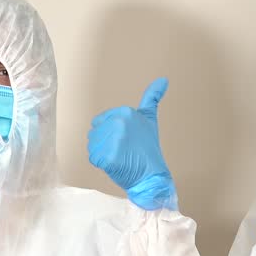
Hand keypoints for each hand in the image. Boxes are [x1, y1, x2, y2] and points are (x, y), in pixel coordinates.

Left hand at [87, 77, 176, 210]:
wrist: (152, 175)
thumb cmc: (149, 149)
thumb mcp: (150, 119)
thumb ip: (152, 97)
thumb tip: (163, 79)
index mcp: (125, 112)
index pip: (100, 121)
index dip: (109, 133)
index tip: (125, 140)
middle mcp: (118, 123)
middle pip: (95, 133)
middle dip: (105, 143)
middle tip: (123, 151)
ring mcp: (112, 141)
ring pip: (93, 145)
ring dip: (102, 153)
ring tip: (119, 157)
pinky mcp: (107, 157)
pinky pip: (94, 158)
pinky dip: (102, 164)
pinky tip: (116, 164)